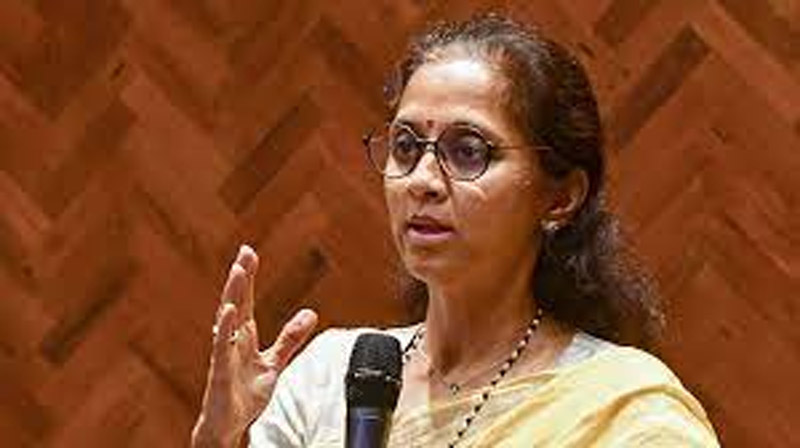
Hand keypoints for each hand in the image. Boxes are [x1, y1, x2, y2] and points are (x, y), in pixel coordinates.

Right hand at [191, 245, 317, 446]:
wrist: (229, 425)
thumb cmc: (244, 392)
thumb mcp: (274, 362)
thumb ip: (290, 338)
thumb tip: (311, 313)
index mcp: (244, 336)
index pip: (246, 300)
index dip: (248, 277)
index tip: (249, 252)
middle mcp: (232, 340)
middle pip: (236, 302)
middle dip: (240, 277)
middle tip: (245, 252)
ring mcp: (224, 354)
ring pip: (227, 319)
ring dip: (233, 295)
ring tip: (239, 272)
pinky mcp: (220, 372)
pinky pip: (221, 347)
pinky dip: (225, 328)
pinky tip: (229, 311)